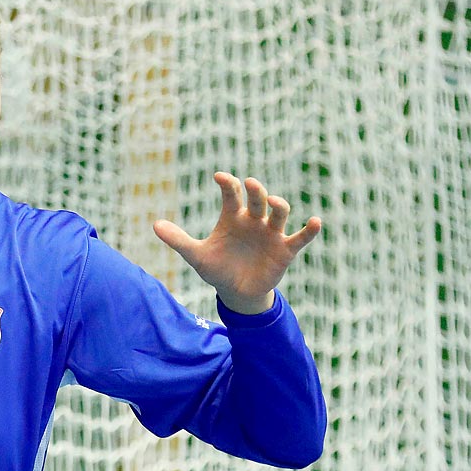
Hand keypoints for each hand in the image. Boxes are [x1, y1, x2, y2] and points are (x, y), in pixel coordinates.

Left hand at [152, 172, 321, 314]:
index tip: (219, 178)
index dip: (228, 184)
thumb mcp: (196, 256)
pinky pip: (300, 237)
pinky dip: (309, 229)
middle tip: (250, 184)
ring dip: (278, 205)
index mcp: (233, 217)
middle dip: (255, 190)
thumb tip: (154, 225)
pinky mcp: (285, 249)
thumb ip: (178, 240)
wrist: (236, 292)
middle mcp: (254, 220)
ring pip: (278, 213)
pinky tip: (315, 221)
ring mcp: (271, 233)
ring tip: (273, 202)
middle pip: (257, 199)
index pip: (232, 193)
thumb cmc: (217, 269)